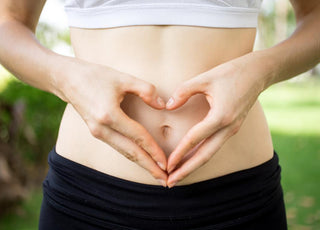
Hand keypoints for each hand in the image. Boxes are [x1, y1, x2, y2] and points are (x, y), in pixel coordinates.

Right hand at [58, 58, 167, 185]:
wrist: (67, 79)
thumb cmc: (96, 76)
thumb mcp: (123, 78)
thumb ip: (146, 90)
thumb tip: (163, 106)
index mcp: (109, 115)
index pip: (138, 137)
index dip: (154, 151)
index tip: (167, 163)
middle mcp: (101, 129)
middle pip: (130, 153)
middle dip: (149, 167)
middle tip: (166, 181)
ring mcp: (97, 133)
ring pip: (124, 152)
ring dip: (142, 164)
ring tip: (157, 174)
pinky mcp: (97, 132)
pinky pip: (118, 147)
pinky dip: (132, 155)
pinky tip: (142, 159)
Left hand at [165, 55, 265, 187]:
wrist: (258, 72)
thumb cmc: (231, 73)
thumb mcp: (205, 78)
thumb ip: (184, 91)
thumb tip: (168, 106)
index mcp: (221, 116)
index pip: (195, 138)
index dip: (179, 153)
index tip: (167, 165)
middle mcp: (228, 127)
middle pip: (205, 156)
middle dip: (187, 170)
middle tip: (170, 183)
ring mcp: (232, 130)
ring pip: (210, 153)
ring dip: (194, 166)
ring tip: (178, 176)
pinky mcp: (232, 128)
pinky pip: (215, 146)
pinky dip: (202, 155)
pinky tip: (191, 160)